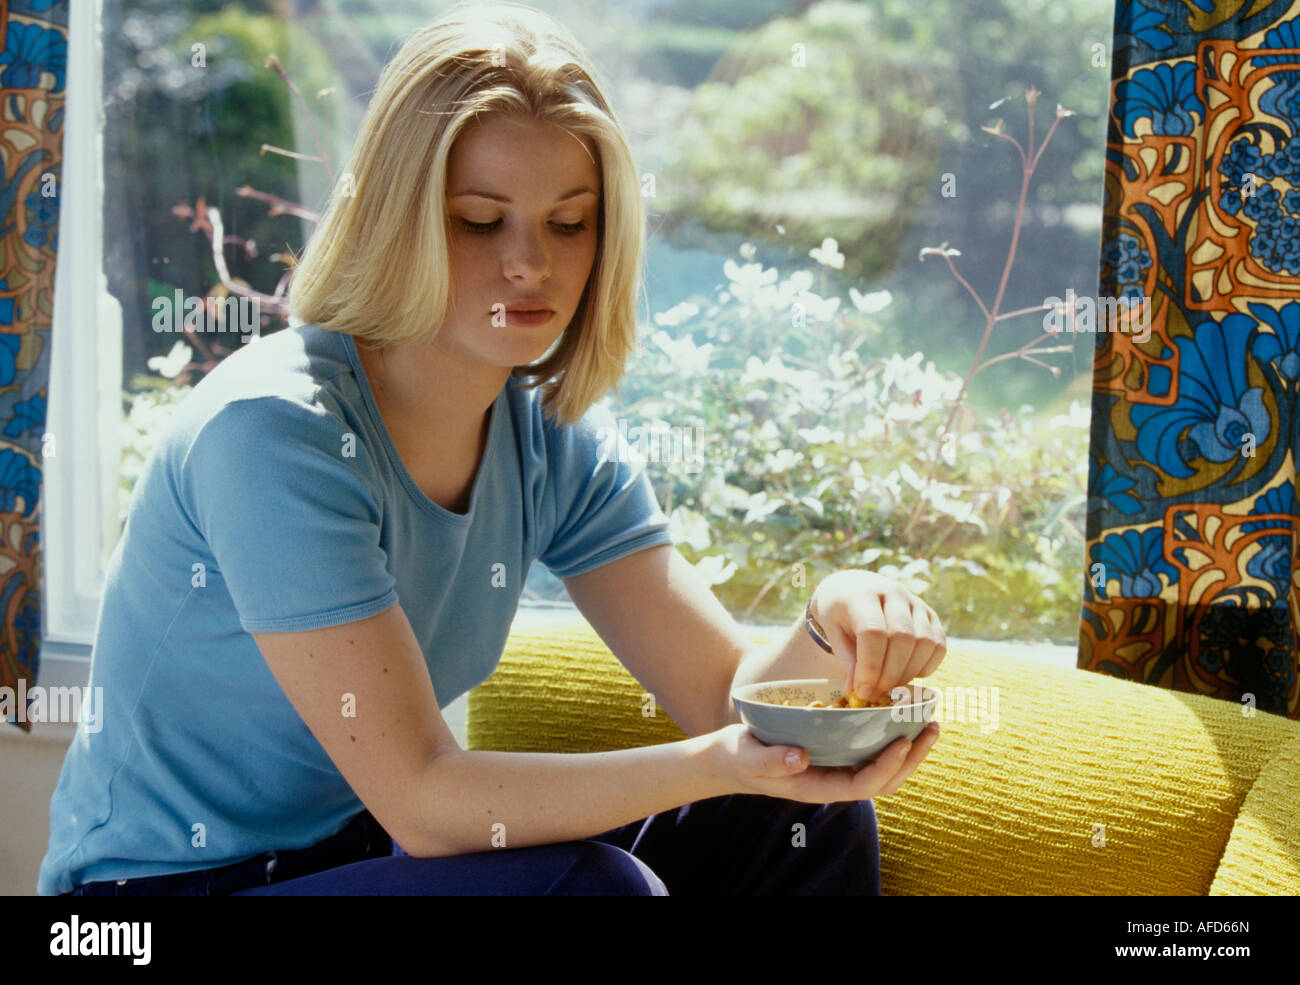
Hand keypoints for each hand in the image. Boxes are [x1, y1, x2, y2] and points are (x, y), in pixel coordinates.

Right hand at [708, 722, 940, 802]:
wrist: (732, 756)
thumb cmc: (740, 758)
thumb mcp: (749, 758)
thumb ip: (772, 761)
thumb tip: (800, 757)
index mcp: (820, 787)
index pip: (864, 785)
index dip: (886, 767)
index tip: (902, 742)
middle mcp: (835, 779)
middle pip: (885, 778)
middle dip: (911, 757)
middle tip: (931, 728)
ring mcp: (837, 765)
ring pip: (882, 762)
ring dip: (909, 746)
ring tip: (928, 721)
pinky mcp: (836, 749)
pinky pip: (869, 745)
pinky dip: (888, 732)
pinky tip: (899, 710)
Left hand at [810, 569, 946, 701]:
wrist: (854, 587)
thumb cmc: (839, 612)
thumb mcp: (833, 632)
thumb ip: (847, 660)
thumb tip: (860, 690)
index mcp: (863, 595)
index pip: (874, 632)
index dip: (871, 666)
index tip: (863, 690)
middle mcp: (893, 593)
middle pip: (902, 638)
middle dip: (890, 674)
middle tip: (875, 693)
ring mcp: (916, 603)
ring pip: (924, 642)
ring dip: (908, 672)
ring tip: (889, 686)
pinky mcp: (930, 614)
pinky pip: (938, 644)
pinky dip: (926, 666)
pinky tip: (907, 674)